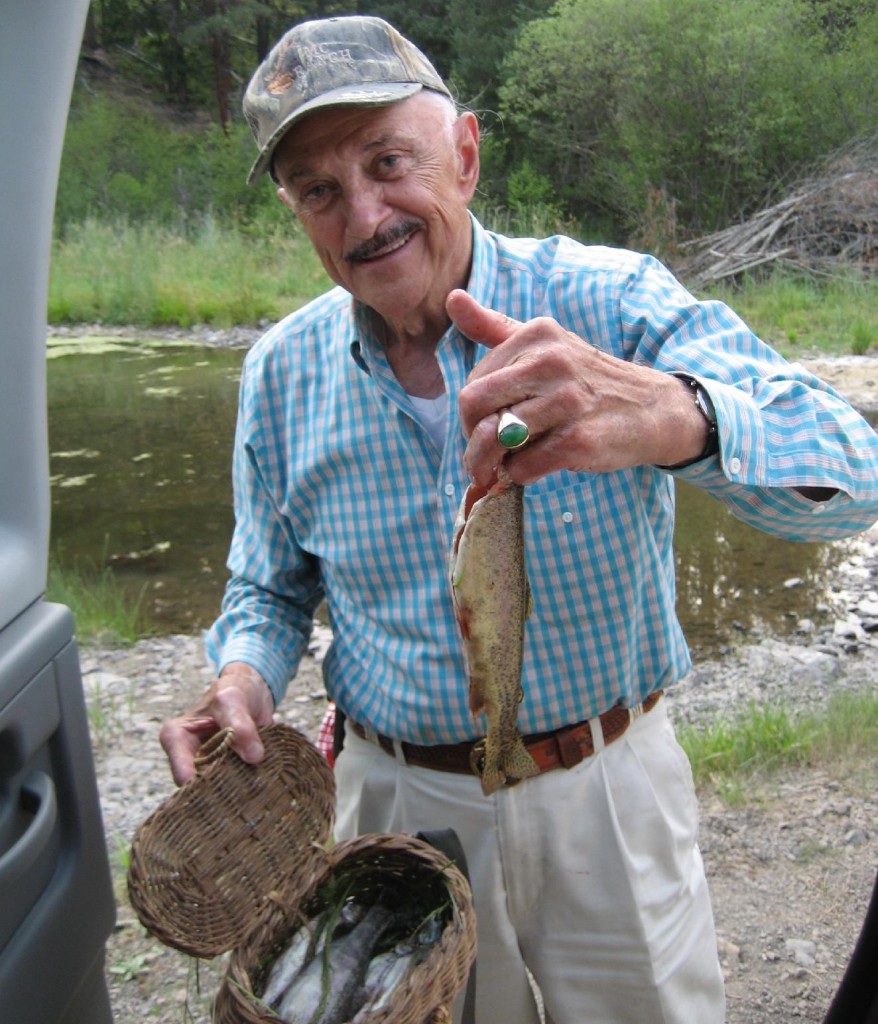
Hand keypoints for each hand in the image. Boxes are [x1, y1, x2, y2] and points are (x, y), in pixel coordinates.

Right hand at [159, 663, 274, 784]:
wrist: (253, 692)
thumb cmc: (235, 690)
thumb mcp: (234, 699)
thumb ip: (240, 724)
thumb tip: (254, 756)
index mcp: (175, 737)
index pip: (182, 772)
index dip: (202, 784)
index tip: (227, 782)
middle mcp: (186, 757)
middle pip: (198, 787)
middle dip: (221, 788)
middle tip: (246, 783)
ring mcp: (205, 767)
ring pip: (217, 790)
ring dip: (236, 787)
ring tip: (255, 779)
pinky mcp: (224, 772)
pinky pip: (233, 787)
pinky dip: (246, 784)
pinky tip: (260, 779)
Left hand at [447, 290, 707, 486]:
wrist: (652, 410)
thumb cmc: (588, 381)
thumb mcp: (546, 345)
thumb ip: (495, 327)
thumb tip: (452, 297)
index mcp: (537, 335)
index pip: (473, 382)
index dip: (471, 414)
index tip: (485, 428)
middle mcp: (552, 362)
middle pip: (474, 406)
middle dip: (470, 439)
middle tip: (481, 456)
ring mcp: (567, 401)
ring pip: (494, 439)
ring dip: (489, 465)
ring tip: (497, 471)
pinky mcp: (579, 440)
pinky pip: (523, 466)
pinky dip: (519, 476)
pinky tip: (531, 470)